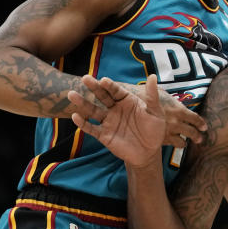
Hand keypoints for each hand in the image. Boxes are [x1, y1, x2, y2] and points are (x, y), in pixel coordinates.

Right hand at [68, 74, 205, 165]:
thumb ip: (152, 96)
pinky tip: (75, 116)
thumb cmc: (154, 129)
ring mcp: (108, 121)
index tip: (103, 80)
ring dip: (83, 103)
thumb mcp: (155, 112)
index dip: (110, 85)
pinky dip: (83, 123)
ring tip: (72, 94)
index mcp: (127, 101)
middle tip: (85, 78)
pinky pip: (92, 128)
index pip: (116, 91)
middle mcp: (115, 109)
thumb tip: (152, 76)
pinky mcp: (104, 135)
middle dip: (94, 87)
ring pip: (93, 110)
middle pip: (102, 96)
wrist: (149, 152)